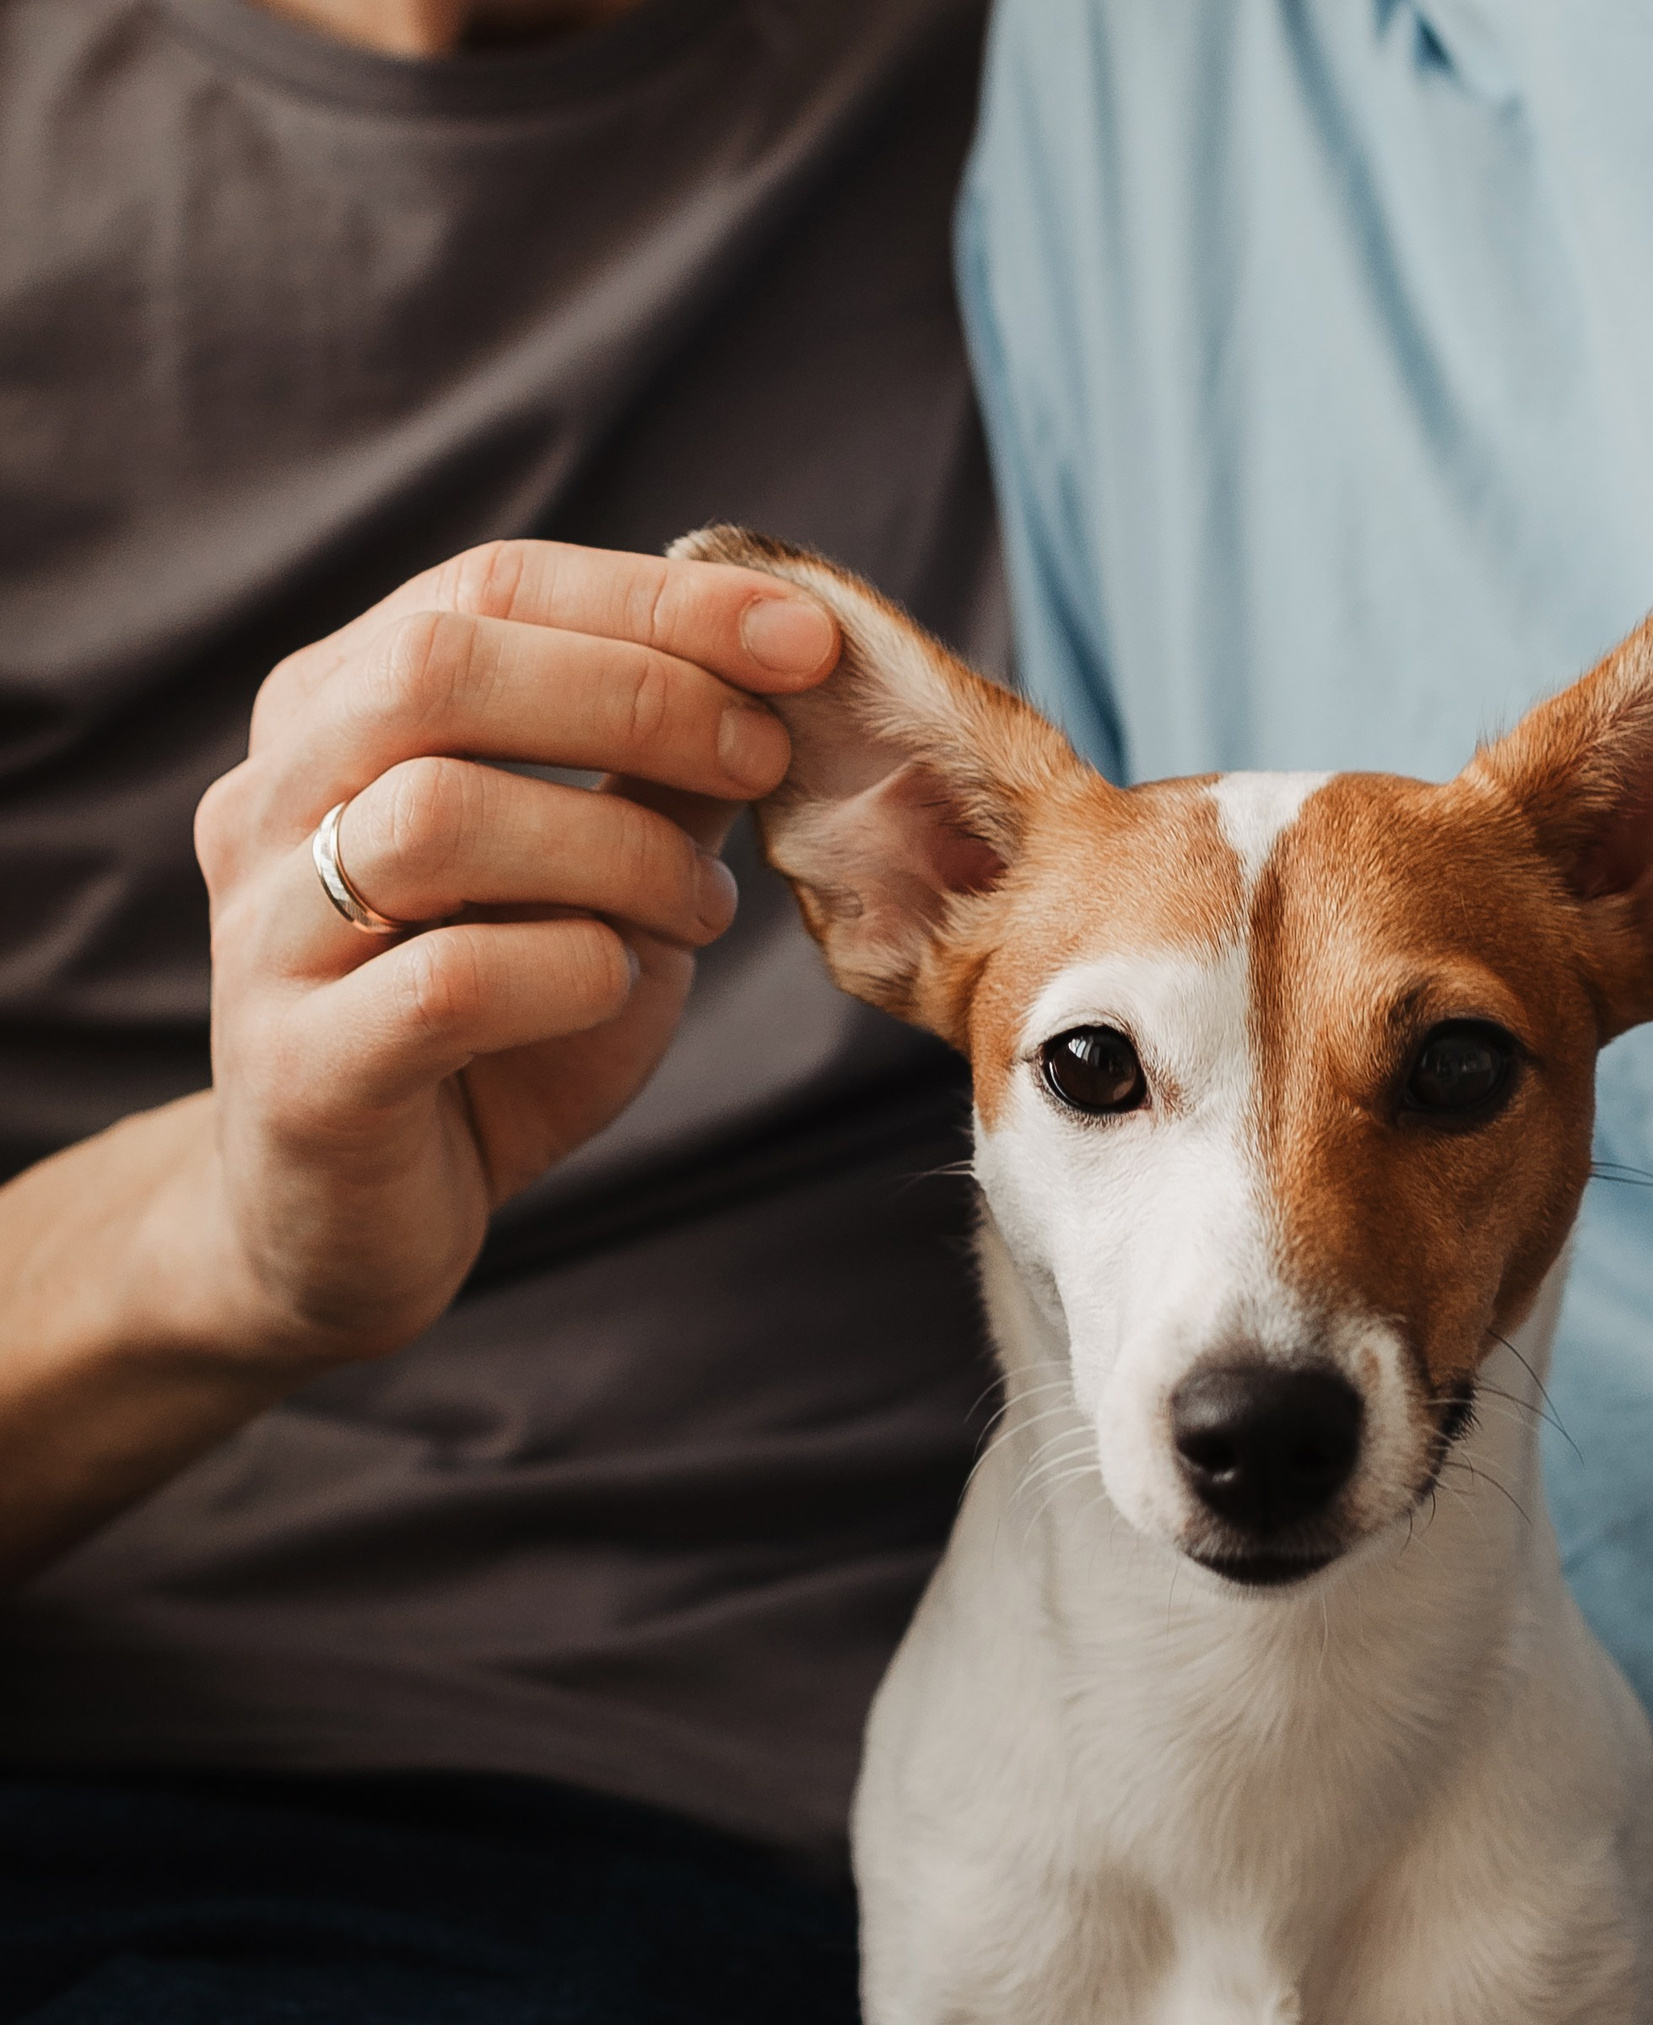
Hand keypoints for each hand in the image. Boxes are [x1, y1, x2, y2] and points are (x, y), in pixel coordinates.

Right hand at [176, 538, 839, 1372]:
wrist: (350, 1226)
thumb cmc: (486, 1036)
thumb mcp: (596, 886)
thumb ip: (659, 780)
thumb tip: (783, 669)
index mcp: (331, 717)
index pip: (484, 588)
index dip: (653, 598)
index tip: (803, 636)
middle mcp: (273, 801)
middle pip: (438, 669)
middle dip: (638, 694)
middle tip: (763, 760)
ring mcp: (267, 934)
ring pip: (437, 817)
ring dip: (617, 849)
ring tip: (704, 910)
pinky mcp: (302, 1072)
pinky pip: (448, 984)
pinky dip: (571, 972)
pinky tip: (619, 987)